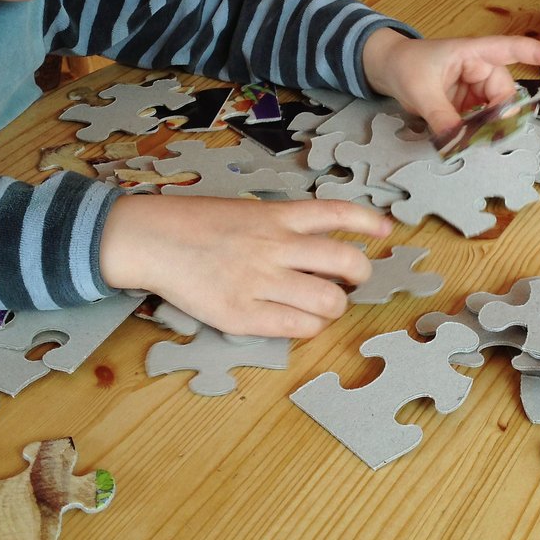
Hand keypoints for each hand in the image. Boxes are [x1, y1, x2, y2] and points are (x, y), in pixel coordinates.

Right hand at [99, 196, 382, 337]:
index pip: (338, 214)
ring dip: (335, 306)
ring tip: (324, 304)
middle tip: (350, 281)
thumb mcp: (248, 211)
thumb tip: (323, 246)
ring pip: (329, 302)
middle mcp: (275, 246)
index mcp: (277, 216)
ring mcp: (260, 282)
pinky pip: (298, 328)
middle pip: (346, 264)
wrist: (154, 240)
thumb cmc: (199, 225)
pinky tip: (300, 320)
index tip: (386, 229)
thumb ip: (284, 225)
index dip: (369, 221)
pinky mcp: (243, 315)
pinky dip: (309, 327)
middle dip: (359, 275)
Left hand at [362, 29, 539, 136]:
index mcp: (474, 53)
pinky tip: (464, 141)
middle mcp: (480, 69)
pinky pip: (481, 121)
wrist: (387, 68)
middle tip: (486, 139)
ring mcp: (475, 88)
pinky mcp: (468, 105)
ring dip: (486, 129)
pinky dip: (476, 133)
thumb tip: (456, 143)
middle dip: (499, 118)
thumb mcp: (420, 90)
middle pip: (504, 95)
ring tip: (469, 142)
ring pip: (495, 112)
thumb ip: (441, 117)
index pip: (514, 48)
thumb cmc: (405, 64)